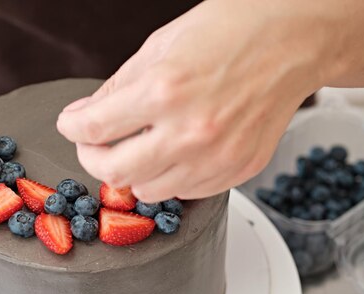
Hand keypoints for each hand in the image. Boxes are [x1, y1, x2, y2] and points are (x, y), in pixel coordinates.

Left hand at [57, 0, 334, 202]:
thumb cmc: (231, 32)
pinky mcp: (236, 170)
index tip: (71, 124)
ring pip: (146, 190)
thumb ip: (117, 87)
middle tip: (95, 144)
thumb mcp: (160, 45)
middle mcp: (188, 131)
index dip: (71, 126)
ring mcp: (215, 157)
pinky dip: (170, 176)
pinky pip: (185, 192)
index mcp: (164, 90)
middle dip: (92, 158)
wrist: (293, 40)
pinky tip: (175, 152)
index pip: (92, 128)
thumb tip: (85, 115)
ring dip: (132, 170)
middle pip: (113, 172)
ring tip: (139, 147)